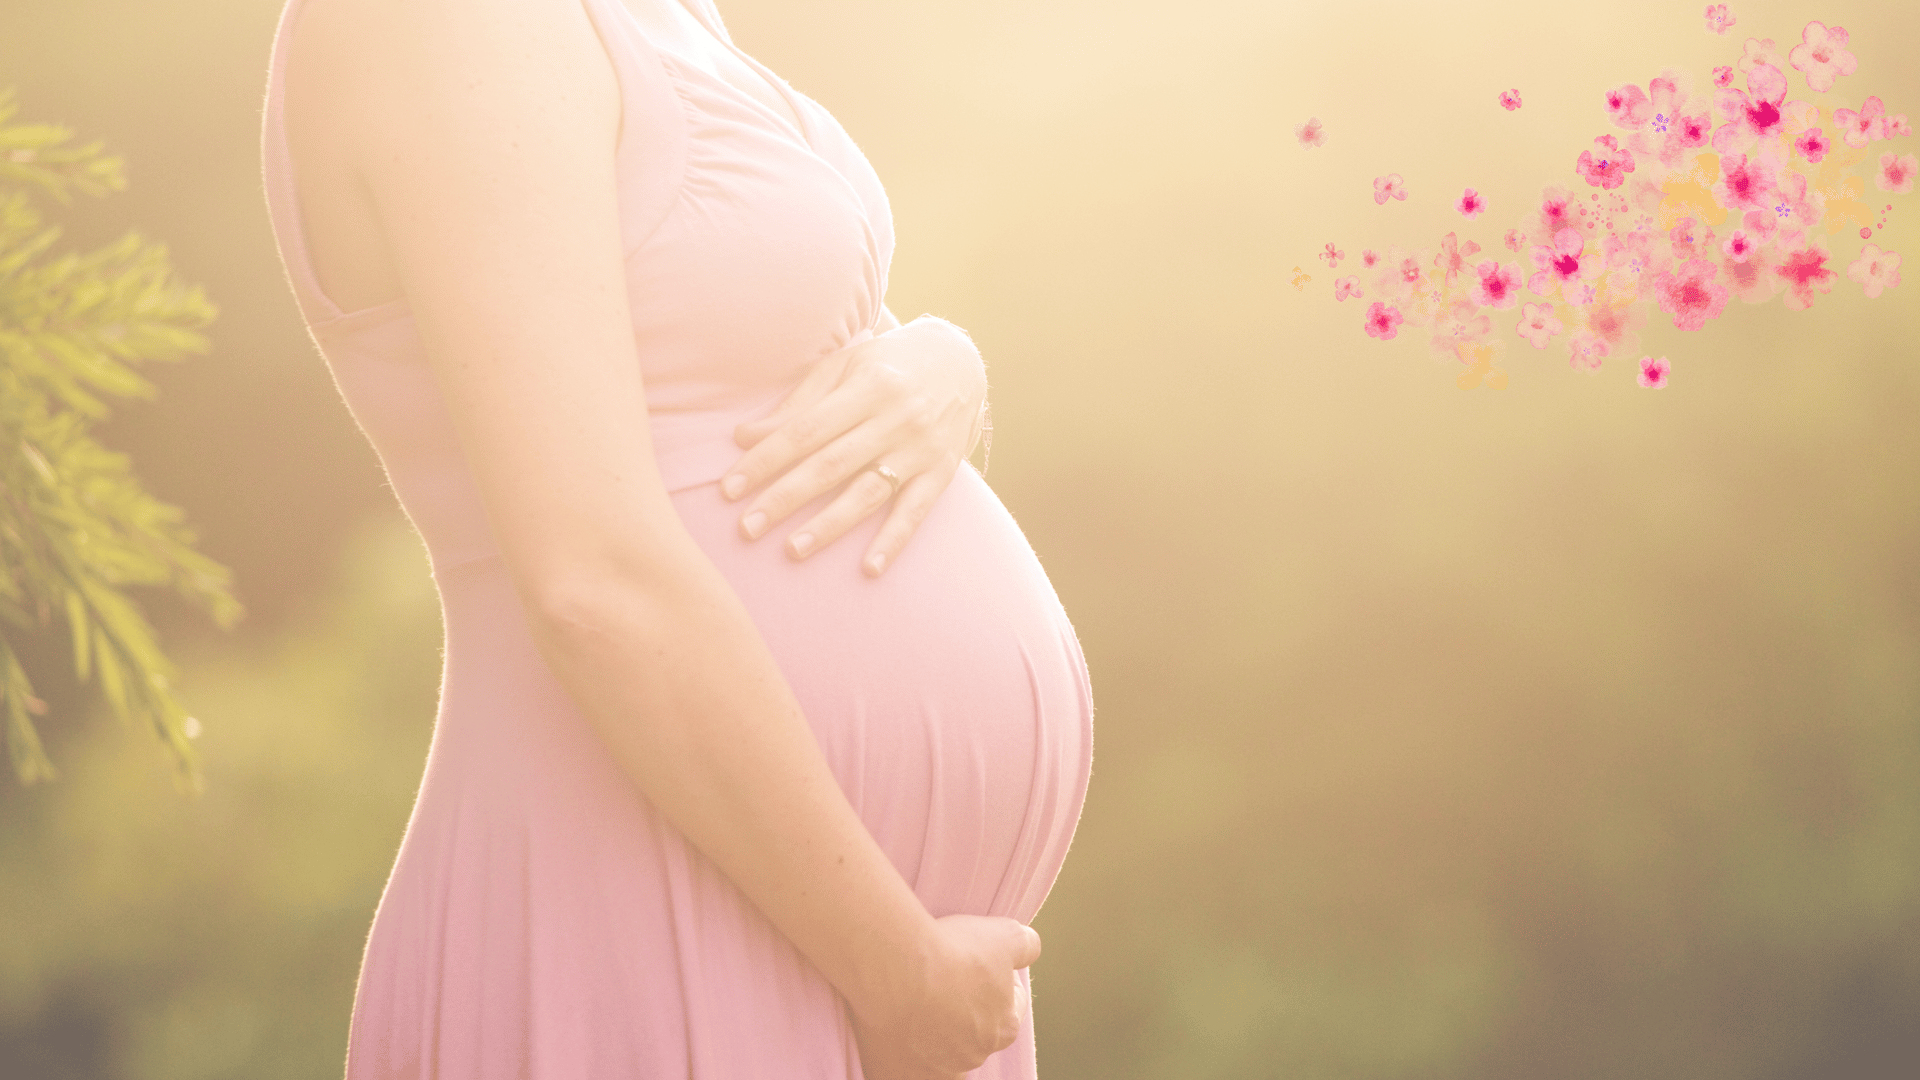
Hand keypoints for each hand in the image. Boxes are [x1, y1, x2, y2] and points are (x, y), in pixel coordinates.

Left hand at [721, 316, 985, 576]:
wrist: (962, 361)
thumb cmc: (888, 364)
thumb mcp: (844, 367)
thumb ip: (797, 403)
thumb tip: (743, 437)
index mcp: (865, 387)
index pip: (805, 430)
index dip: (765, 460)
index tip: (729, 488)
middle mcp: (894, 418)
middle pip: (830, 464)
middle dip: (785, 498)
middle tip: (747, 528)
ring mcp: (920, 448)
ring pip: (868, 492)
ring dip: (830, 525)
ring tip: (793, 550)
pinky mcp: (941, 472)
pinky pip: (915, 511)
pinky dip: (893, 540)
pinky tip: (869, 569)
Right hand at [850, 914, 1039, 1079]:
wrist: (894, 968)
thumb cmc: (951, 953)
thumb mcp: (1003, 935)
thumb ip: (1025, 944)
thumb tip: (1029, 947)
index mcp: (1003, 1029)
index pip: (1010, 1008)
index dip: (995, 981)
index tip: (974, 964)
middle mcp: (972, 1057)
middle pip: (973, 1034)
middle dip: (961, 1010)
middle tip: (939, 980)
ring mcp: (934, 1070)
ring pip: (937, 1054)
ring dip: (929, 1033)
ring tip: (910, 999)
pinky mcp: (895, 1074)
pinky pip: (901, 1066)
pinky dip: (897, 1050)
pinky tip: (889, 1022)